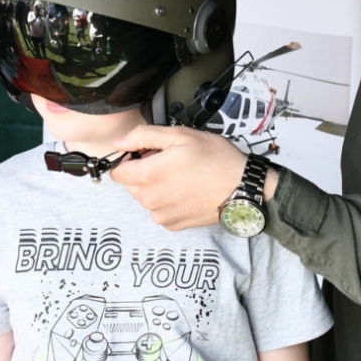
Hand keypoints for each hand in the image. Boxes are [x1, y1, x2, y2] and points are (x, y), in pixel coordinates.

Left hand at [111, 126, 276, 229]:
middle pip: (131, 184)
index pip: (117, 171)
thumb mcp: (181, 135)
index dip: (130, 159)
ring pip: (145, 197)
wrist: (244, 189)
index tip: (147, 154)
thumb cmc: (217, 160)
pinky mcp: (173, 225)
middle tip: (171, 162)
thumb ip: (144, 136)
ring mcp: (161, 215)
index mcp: (149, 176)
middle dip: (144, 171)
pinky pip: (160, 209)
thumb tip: (120, 142)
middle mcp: (150, 200)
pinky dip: (168, 200)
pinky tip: (187, 190)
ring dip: (156, 186)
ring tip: (183, 176)